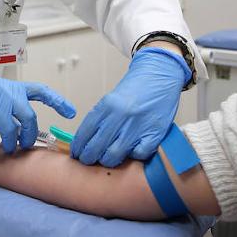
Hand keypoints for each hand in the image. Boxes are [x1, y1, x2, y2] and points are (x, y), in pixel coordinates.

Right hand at [0, 67, 75, 153]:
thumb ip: (8, 105)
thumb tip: (23, 127)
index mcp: (10, 86)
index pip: (40, 91)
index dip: (57, 102)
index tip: (71, 113)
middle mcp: (4, 90)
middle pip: (29, 117)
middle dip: (30, 135)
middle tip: (25, 146)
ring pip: (11, 128)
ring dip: (11, 143)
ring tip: (7, 148)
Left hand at [71, 47, 190, 166]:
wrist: (160, 76)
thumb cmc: (136, 88)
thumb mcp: (111, 99)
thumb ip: (100, 118)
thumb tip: (86, 141)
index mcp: (107, 105)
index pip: (85, 133)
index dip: (78, 147)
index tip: (76, 153)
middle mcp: (120, 116)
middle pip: (96, 148)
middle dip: (88, 158)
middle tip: (88, 160)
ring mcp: (137, 126)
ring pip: (113, 156)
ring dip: (108, 161)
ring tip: (107, 159)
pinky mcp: (154, 134)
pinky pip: (137, 155)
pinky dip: (133, 156)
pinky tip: (131, 151)